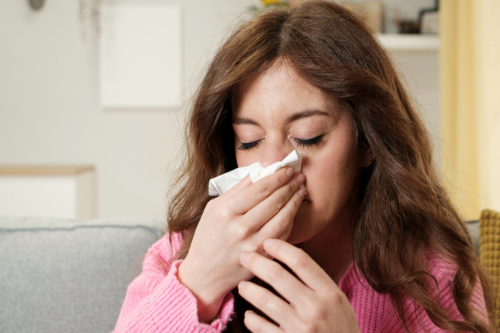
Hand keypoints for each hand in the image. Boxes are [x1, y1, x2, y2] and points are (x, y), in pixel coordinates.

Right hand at [178, 168, 304, 322]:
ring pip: (283, 218)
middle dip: (290, 186)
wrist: (204, 274)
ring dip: (295, 202)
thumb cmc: (208, 238)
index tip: (287, 169)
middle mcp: (240, 228)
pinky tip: (293, 211)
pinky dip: (291, 220)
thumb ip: (236, 190)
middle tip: (299, 176)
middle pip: (274, 201)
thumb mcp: (213, 209)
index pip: (260, 189)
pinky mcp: (263, 257)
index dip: (277, 177)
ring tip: (301, 190)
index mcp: (226, 212)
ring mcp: (253, 245)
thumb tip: (257, 171)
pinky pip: (283, 235)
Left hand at [238, 239, 359, 332]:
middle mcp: (316, 308)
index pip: (302, 261)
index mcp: (330, 294)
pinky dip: (252, 319)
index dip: (281, 248)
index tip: (267, 243)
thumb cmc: (340, 330)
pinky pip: (261, 327)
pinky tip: (249, 315)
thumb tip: (291, 256)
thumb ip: (319, 283)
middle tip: (244, 257)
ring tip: (243, 285)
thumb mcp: (339, 304)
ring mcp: (302, 328)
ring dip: (249, 290)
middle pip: (278, 275)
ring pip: (265, 300)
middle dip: (256, 262)